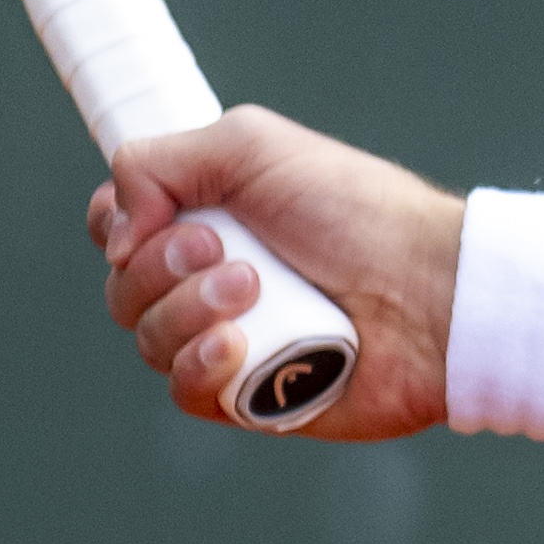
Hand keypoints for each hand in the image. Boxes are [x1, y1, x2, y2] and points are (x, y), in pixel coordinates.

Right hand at [87, 107, 463, 434]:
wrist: (430, 292)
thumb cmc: (358, 213)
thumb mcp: (252, 146)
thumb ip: (157, 162)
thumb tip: (114, 228)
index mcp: (208, 218)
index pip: (116, 229)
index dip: (117, 225)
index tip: (151, 216)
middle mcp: (210, 281)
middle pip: (121, 286)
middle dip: (159, 266)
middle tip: (225, 250)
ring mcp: (228, 341)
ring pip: (147, 338)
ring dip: (188, 309)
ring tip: (255, 289)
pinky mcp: (249, 397)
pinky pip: (183, 390)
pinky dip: (200, 364)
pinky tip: (239, 346)